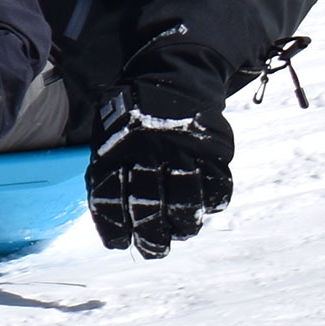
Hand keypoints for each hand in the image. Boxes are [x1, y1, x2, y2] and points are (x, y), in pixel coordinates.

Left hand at [87, 93, 233, 258]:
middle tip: (154, 250)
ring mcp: (182, 149)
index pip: (109, 198)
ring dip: (183, 225)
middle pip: (148, 205)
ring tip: (180, 232)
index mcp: (116, 148)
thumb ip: (107, 174)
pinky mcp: (212, 148)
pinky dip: (212, 203)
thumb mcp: (108, 136)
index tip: (120, 244)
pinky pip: (217, 186)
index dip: (114, 227)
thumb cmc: (133, 119)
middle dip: (151, 235)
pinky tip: (204, 207)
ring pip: (185, 201)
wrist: (171, 76)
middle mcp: (148, 151)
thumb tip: (113, 225)